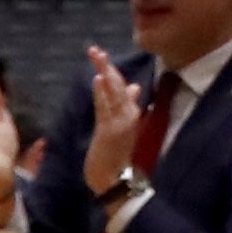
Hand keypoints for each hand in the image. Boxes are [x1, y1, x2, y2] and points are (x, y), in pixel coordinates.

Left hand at [78, 49, 143, 197]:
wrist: (117, 182)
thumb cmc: (119, 158)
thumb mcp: (126, 130)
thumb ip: (129, 109)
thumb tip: (135, 88)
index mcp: (133, 114)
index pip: (122, 88)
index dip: (112, 72)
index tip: (102, 57)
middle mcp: (129, 115)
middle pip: (118, 85)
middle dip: (107, 67)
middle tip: (96, 50)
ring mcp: (120, 122)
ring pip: (113, 92)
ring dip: (104, 73)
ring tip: (97, 56)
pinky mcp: (111, 130)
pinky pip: (106, 107)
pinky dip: (103, 93)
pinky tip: (99, 79)